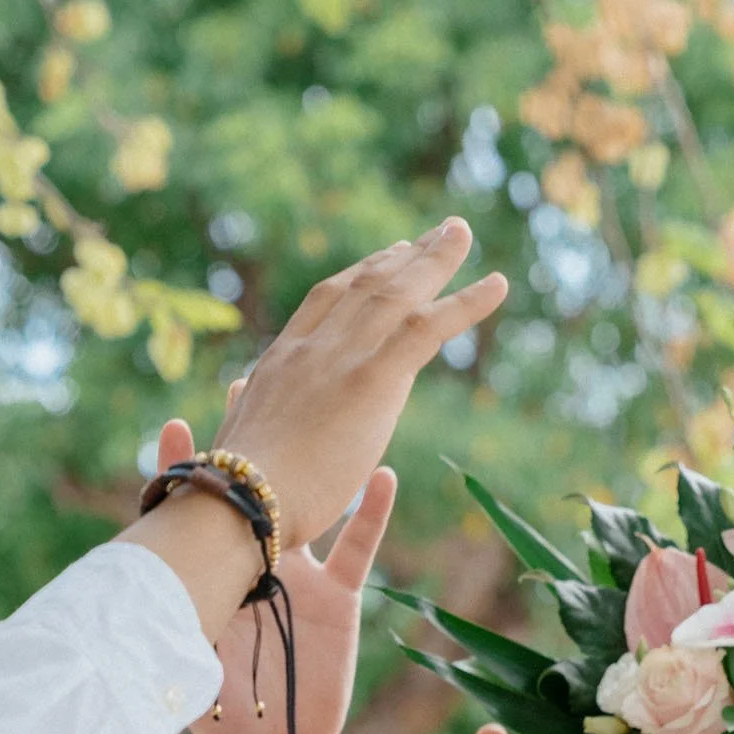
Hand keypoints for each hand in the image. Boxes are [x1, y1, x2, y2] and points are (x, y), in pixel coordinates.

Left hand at [152, 417, 396, 733]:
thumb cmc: (211, 708)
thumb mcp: (180, 648)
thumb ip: (168, 605)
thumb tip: (134, 574)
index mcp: (220, 568)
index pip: (210, 504)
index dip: (203, 460)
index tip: (189, 413)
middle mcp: (261, 560)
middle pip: (265, 490)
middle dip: (266, 439)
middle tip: (265, 379)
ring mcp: (303, 576)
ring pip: (317, 505)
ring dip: (326, 461)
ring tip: (334, 409)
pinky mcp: (339, 601)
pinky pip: (359, 549)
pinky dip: (372, 513)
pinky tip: (384, 475)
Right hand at [218, 222, 505, 548]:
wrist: (239, 502)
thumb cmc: (235, 491)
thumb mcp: (240, 437)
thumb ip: (248, 408)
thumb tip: (242, 391)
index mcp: (281, 362)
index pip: (326, 303)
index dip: (359, 277)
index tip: (386, 258)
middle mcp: (311, 348)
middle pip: (365, 286)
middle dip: (404, 257)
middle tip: (438, 234)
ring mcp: (340, 359)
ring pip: (396, 294)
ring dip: (436, 260)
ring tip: (462, 232)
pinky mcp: (370, 380)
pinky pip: (427, 329)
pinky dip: (467, 304)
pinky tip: (498, 285)